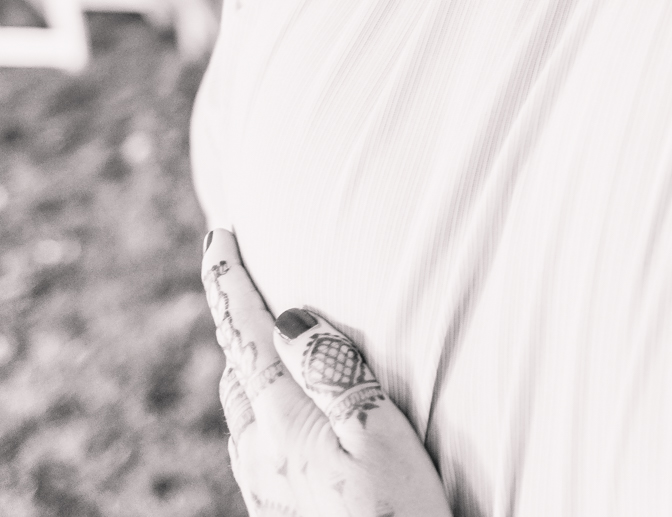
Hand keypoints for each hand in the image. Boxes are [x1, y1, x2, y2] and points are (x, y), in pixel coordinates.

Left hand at [201, 229, 451, 516]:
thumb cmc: (400, 509)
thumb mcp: (379, 428)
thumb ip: (334, 369)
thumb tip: (291, 317)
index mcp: (284, 420)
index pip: (247, 334)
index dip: (231, 281)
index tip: (219, 234)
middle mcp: (259, 448)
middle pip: (236, 366)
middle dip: (235, 317)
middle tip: (240, 270)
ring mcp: (261, 479)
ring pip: (239, 403)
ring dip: (246, 360)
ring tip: (260, 331)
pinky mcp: (273, 501)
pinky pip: (249, 435)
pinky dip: (256, 400)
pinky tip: (276, 407)